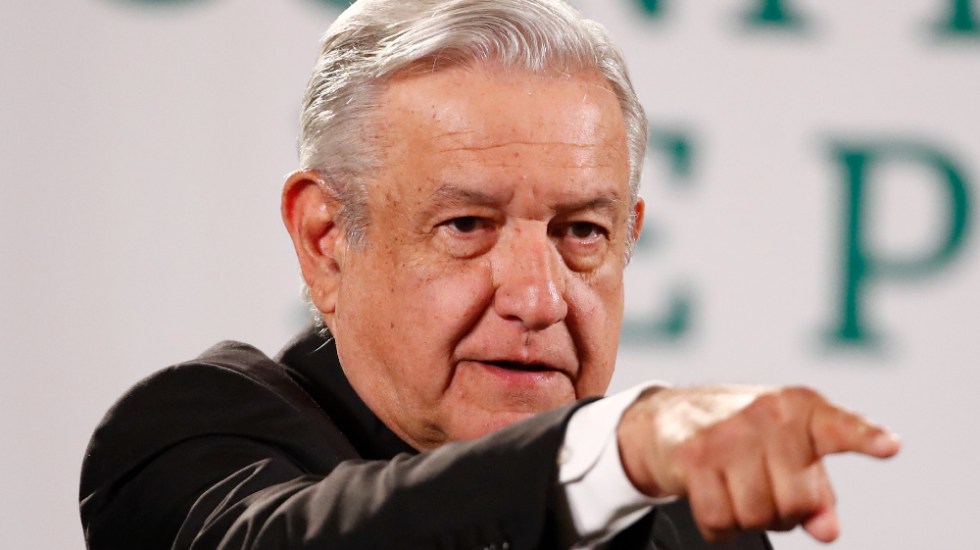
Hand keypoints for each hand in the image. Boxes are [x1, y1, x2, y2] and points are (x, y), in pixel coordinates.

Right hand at [616, 385, 899, 542]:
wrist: (670, 418)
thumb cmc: (742, 437)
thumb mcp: (788, 453)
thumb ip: (817, 491)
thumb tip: (828, 531)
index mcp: (801, 408)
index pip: (840, 427)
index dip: (867, 438)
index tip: (890, 446)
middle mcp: (767, 415)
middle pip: (797, 503)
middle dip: (782, 512)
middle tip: (764, 490)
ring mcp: (728, 434)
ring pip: (757, 517)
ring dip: (747, 519)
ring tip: (736, 491)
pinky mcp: (694, 456)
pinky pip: (720, 521)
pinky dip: (719, 527)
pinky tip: (714, 499)